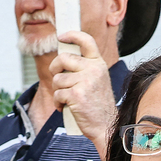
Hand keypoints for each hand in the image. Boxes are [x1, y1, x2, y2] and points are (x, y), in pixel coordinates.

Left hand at [51, 30, 117, 154]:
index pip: (86, 41)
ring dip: (57, 91)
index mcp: (98, 64)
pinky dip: (58, 103)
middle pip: (62, 59)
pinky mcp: (76, 95)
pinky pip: (57, 93)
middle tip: (57, 79)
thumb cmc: (98, 105)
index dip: (72, 35)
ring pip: (57, 79)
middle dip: (54, 69)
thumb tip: (62, 59)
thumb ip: (84, 68)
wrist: (106, 125)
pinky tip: (65, 107)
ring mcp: (85, 81)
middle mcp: (93, 69)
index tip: (61, 37)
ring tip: (66, 99)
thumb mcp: (97, 80)